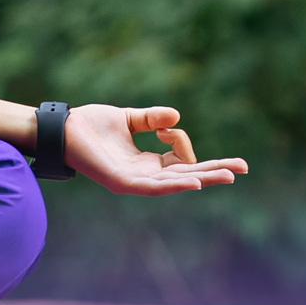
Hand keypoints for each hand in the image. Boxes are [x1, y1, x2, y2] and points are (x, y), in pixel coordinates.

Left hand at [63, 104, 246, 195]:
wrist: (61, 128)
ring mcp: (135, 181)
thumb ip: (150, 119)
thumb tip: (177, 117)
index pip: (181, 160)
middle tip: (243, 168)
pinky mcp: (123, 182)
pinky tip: (193, 180)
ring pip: (175, 183)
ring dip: (202, 178)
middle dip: (214, 171)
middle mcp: (144, 175)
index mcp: (146, 162)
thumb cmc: (89, 125)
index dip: (184, 143)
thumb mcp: (126, 118)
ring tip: (228, 175)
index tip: (167, 126)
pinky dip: (174, 183)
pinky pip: (154, 186)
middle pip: (187, 175)